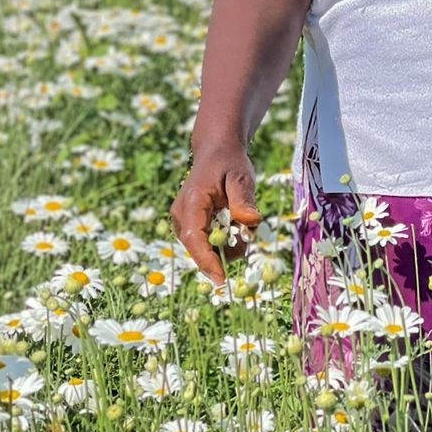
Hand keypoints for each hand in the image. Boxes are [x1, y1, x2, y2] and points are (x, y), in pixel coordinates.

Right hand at [169, 143, 260, 284]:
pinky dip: (222, 239)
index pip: (194, 239)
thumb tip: (251, 221)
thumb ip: (243, 199)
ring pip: (203, 248)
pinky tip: (231, 222)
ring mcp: (182, 221)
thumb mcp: (241, 177)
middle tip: (246, 233)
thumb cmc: (229, 163)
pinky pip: (205, 242)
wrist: (216, 152)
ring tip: (239, 221)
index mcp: (192, 202)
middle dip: (225, 250)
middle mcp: (180, 215)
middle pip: (199, 248)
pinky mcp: (188, 225)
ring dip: (226, 244)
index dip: (207, 262)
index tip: (222, 280)